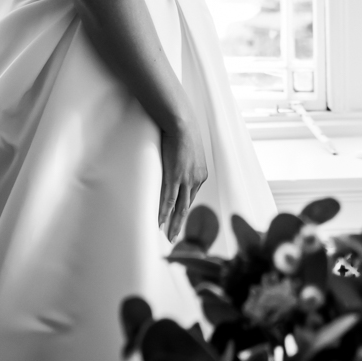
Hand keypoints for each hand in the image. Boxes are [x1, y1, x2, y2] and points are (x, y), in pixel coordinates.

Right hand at [158, 118, 209, 239]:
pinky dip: (165, 213)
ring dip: (174, 224)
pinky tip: (160, 223)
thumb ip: (185, 162)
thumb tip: (178, 163)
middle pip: (187, 206)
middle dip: (180, 223)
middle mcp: (196, 180)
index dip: (183, 209)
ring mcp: (186, 180)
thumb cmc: (183, 132)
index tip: (178, 218)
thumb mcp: (189, 151)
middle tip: (174, 237)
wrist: (181, 123)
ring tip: (169, 237)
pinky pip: (169, 200)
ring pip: (180, 207)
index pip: (191, 196)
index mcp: (201, 174)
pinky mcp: (175, 177)